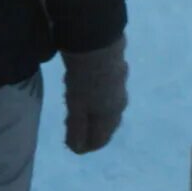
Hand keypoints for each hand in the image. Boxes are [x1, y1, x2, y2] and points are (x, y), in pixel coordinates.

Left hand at [61, 37, 128, 155]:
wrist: (98, 41)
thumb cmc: (85, 78)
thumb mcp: (76, 106)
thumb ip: (77, 128)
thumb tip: (77, 149)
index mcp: (110, 117)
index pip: (100, 140)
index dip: (85, 146)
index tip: (70, 143)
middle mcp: (119, 105)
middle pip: (105, 126)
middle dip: (89, 130)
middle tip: (71, 128)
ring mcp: (120, 88)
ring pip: (106, 109)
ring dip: (92, 114)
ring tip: (77, 111)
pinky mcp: (118, 74)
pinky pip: (106, 95)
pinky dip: (95, 100)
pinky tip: (86, 91)